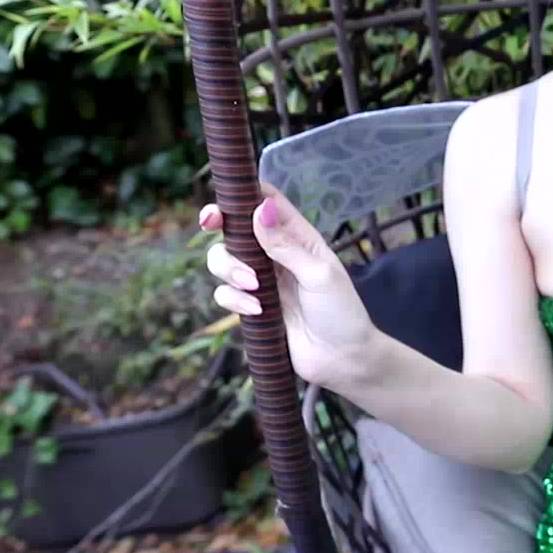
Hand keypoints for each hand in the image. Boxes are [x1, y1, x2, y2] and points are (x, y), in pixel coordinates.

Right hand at [199, 182, 375, 390]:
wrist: (342, 360)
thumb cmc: (342, 313)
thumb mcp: (319, 274)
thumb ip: (286, 245)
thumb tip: (260, 210)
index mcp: (298, 236)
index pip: (266, 202)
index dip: (244, 193)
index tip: (226, 193)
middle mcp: (275, 254)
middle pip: (234, 227)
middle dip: (217, 222)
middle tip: (209, 222)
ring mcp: (261, 280)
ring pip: (222, 259)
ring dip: (229, 268)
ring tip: (254, 286)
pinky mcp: (251, 307)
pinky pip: (225, 294)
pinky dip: (234, 299)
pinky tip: (257, 311)